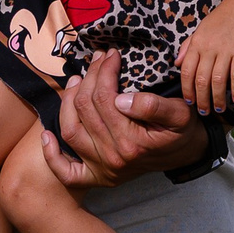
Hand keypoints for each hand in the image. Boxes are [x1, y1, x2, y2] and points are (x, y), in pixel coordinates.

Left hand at [42, 49, 207, 187]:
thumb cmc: (182, 130)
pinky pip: (66, 172)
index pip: (105, 98)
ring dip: (67, 102)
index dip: (104, 71)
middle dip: (89, 78)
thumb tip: (121, 99)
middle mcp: (113, 158)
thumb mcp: (180, 114)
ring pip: (70, 130)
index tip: (111, 55)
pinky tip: (47, 135)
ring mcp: (102, 170)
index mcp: (132, 142)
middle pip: (86, 110)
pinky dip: (52, 156)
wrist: (186, 154)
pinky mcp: (96, 178)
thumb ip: (154, 106)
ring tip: (77, 80)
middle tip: (96, 60)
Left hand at [177, 0, 233, 114]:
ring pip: (217, 81)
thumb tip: (176, 64)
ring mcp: (225, 50)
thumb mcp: (200, 29)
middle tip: (204, 112)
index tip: (189, 101)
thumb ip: (188, 47)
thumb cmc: (222, 17)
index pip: (186, 71)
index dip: (186, 89)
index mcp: (196, 44)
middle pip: (200, 80)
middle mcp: (208, 48)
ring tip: (219, 109)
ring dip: (217, 98)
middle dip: (201, 99)